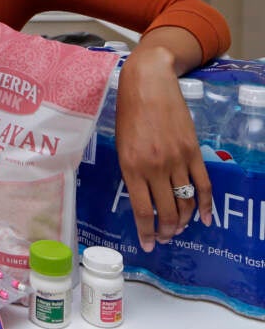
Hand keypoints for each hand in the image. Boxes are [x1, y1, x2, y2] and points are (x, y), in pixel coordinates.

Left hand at [116, 32, 212, 252]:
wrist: (148, 83)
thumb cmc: (128, 113)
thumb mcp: (121, 145)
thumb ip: (132, 171)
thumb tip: (142, 195)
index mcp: (131, 167)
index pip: (142, 210)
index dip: (146, 232)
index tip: (148, 245)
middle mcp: (154, 167)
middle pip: (166, 211)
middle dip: (166, 231)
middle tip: (166, 238)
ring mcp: (176, 159)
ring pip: (185, 200)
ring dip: (184, 220)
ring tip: (180, 229)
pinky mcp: (192, 151)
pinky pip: (203, 183)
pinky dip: (206, 204)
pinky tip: (207, 218)